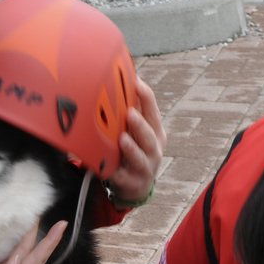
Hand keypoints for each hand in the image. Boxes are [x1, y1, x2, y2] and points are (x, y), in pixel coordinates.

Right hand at [0, 222, 67, 263]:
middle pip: (31, 254)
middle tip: (53, 219)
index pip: (35, 259)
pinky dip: (13, 240)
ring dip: (30, 237)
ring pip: (20, 252)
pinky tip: (12, 232)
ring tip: (37, 221)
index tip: (61, 225)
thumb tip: (20, 257)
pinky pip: (5, 251)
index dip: (48, 243)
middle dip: (44, 238)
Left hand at [105, 77, 166, 206]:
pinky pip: (124, 178)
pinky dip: (117, 173)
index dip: (146, 97)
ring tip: (123, 139)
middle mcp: (154, 149)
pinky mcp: (132, 183)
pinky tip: (109, 168)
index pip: (152, 112)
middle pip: (150, 136)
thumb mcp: (136, 130)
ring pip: (140, 158)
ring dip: (132, 148)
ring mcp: (145, 167)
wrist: (136, 184)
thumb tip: (116, 80)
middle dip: (141, 125)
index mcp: (155, 132)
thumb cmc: (134, 149)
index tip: (136, 82)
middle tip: (130, 113)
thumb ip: (130, 110)